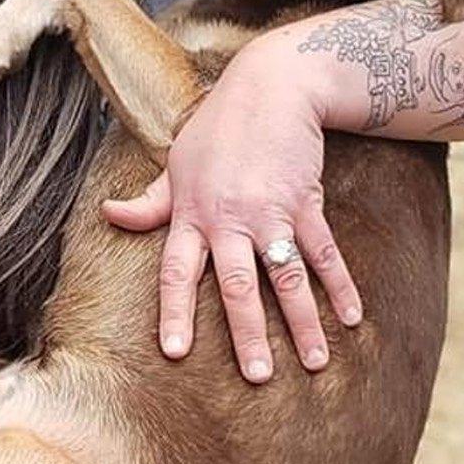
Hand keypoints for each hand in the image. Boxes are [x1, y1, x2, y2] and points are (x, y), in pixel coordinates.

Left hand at [102, 37, 363, 383]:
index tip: (175, 353)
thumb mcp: (175, 163)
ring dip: (303, 322)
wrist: (271, 87)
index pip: (176, 273)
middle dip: (248, 334)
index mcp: (190, 215)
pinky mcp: (306, 201)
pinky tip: (353, 319)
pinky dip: (340, 286)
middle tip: (258, 376)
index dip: (175, 313)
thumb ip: (149, 202)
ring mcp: (270, 212)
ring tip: (315, 363)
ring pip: (287, 277)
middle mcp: (228, 219)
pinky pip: (324, 252)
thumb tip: (110, 214)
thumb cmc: (217, 128)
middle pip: (237, 286)